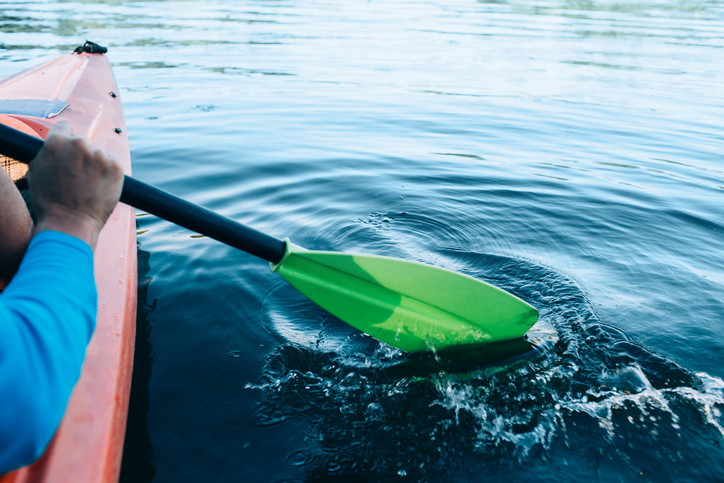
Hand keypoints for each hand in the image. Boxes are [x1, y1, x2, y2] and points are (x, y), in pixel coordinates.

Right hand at [29, 121, 123, 250]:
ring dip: (94, 164)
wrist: (70, 223)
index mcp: (57, 142)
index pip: (65, 127)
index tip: (66, 153)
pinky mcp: (116, 167)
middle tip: (76, 175)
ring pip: (98, 153)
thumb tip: (57, 145)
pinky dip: (108, 171)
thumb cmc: (49, 201)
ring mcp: (99, 156)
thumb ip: (48, 152)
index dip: (64, 141)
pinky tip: (99, 184)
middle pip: (82, 142)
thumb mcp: (37, 170)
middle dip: (79, 155)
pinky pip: (113, 161)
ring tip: (87, 184)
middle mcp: (79, 145)